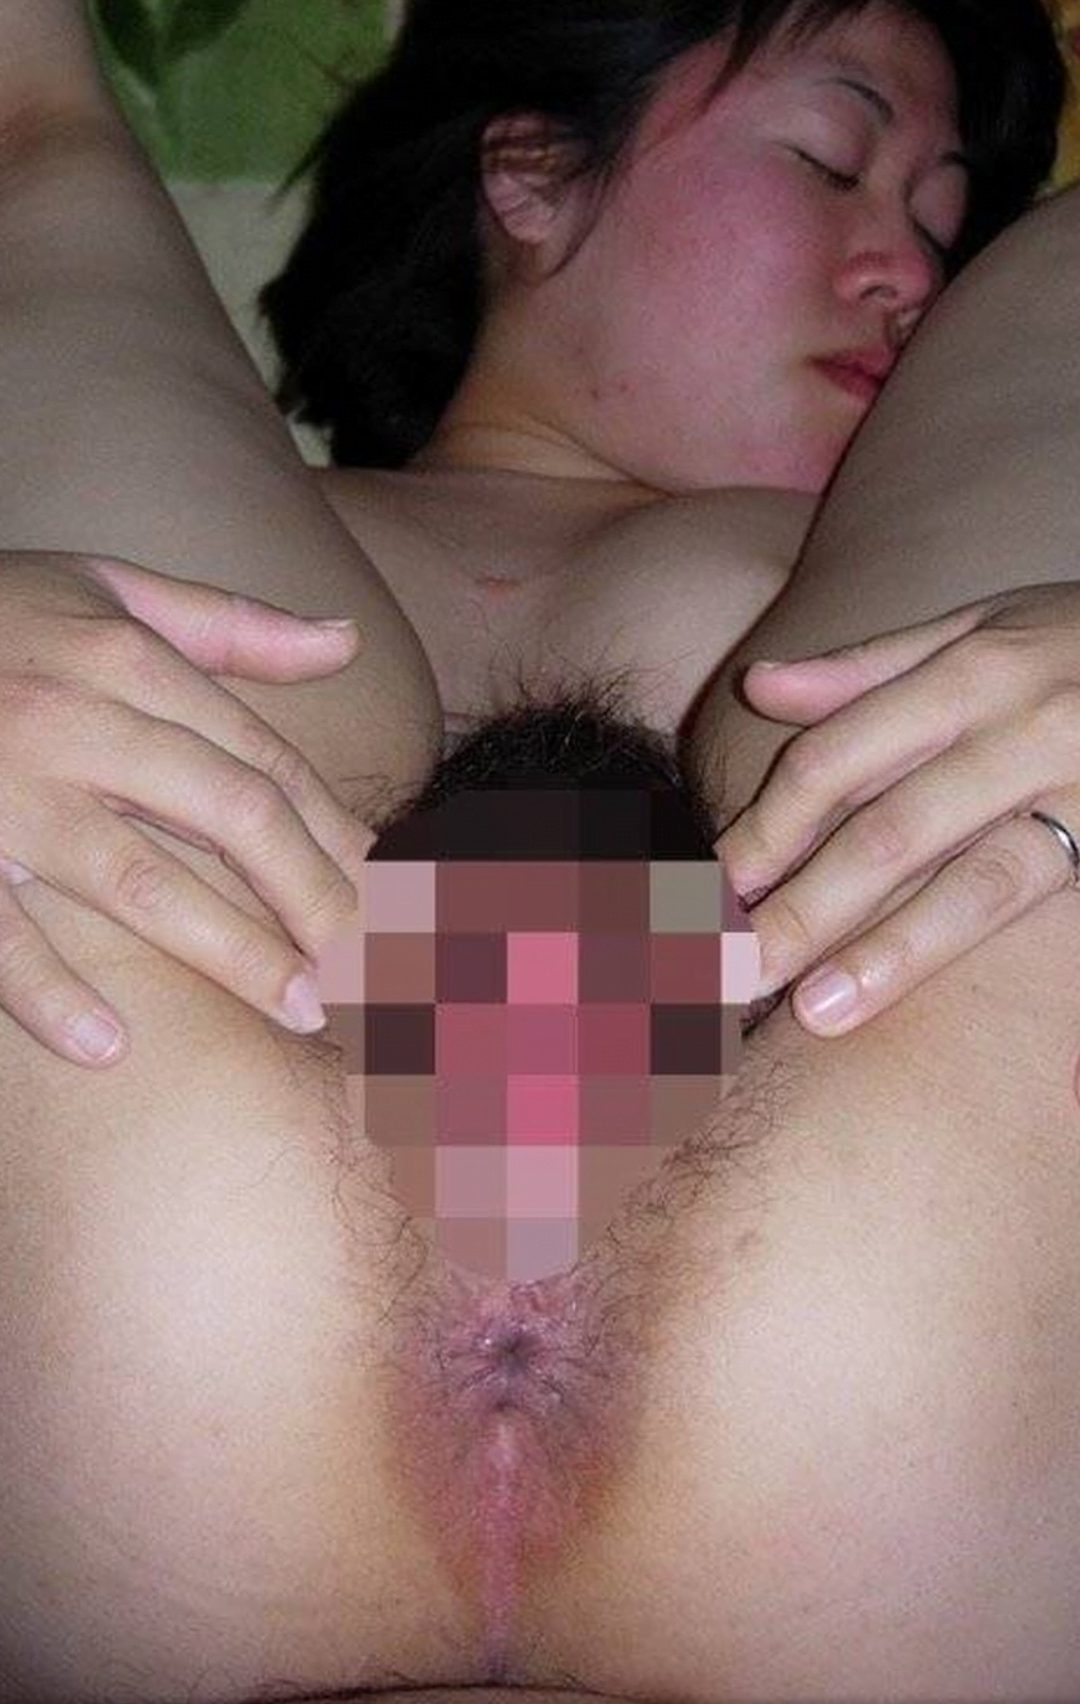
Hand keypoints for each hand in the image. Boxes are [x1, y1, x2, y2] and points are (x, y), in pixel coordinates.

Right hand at [0, 551, 368, 1065]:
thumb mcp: (107, 589)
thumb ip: (230, 625)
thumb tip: (345, 640)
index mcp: (127, 659)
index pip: (263, 757)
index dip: (336, 828)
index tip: (395, 890)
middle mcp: (78, 720)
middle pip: (231, 816)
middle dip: (314, 894)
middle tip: (376, 963)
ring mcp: (6, 790)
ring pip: (139, 878)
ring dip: (229, 949)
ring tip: (301, 1007)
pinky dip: (46, 990)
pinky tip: (107, 1046)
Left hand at [719, 583, 1079, 1034]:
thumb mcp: (984, 627)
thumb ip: (869, 668)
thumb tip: (760, 687)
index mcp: (971, 669)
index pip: (838, 761)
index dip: (767, 829)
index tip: (708, 890)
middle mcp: (1024, 730)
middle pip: (885, 831)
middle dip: (797, 908)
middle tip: (723, 973)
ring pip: (969, 882)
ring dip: (882, 950)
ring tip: (810, 1011)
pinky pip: (1032, 900)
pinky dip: (963, 948)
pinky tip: (915, 996)